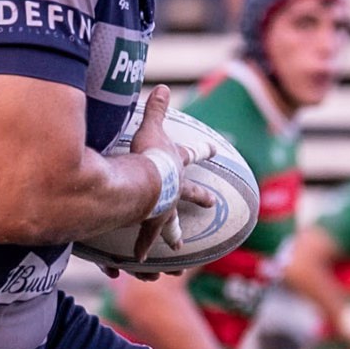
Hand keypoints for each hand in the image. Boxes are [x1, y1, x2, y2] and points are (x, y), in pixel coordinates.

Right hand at [128, 84, 215, 259]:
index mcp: (177, 166)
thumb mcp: (152, 127)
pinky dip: (140, 250)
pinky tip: (135, 262)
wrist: (147, 182)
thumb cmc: (151, 155)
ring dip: (172, 236)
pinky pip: (143, 240)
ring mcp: (163, 210)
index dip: (201, 150)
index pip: (192, 154)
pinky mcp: (149, 225)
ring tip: (177, 250)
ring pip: (169, 225)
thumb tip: (162, 86)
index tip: (214, 148)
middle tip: (212, 202)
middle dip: (200, 198)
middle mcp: (175, 191)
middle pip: (190, 194)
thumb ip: (156, 108)